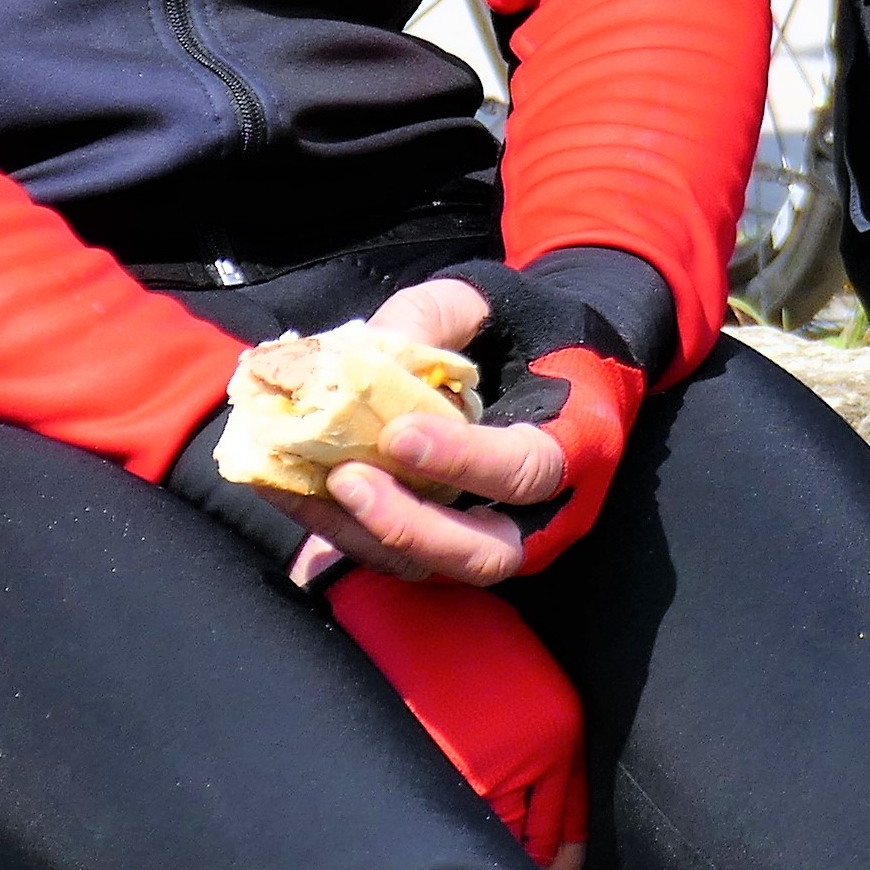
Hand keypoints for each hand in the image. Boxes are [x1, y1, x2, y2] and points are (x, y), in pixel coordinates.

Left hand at [287, 276, 576, 588]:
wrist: (549, 359)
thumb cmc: (523, 327)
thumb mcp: (488, 302)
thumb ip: (433, 319)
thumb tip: (364, 351)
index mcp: (577, 442)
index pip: (527, 469)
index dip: (463, 461)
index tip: (397, 435)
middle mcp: (544, 512)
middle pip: (483, 553)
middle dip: (409, 525)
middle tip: (346, 479)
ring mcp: (496, 537)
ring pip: (431, 568)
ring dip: (360, 534)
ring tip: (301, 487)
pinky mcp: (447, 547)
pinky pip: (396, 560)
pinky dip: (342, 533)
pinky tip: (292, 494)